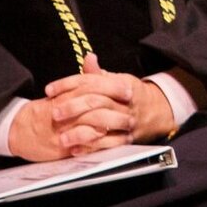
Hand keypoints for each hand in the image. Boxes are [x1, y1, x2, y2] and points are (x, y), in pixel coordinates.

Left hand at [45, 55, 179, 143]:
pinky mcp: (127, 139)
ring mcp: (127, 121)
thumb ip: (98, 74)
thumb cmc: (129, 95)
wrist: (157, 112)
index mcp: (121, 84)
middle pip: (96, 101)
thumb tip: (88, 57)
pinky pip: (108, 144)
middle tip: (54, 113)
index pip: (91, 81)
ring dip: (79, 131)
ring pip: (102, 123)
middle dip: (72, 107)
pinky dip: (91, 148)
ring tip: (61, 137)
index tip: (49, 90)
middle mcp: (125, 102)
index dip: (68, 84)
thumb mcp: (117, 80)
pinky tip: (74, 149)